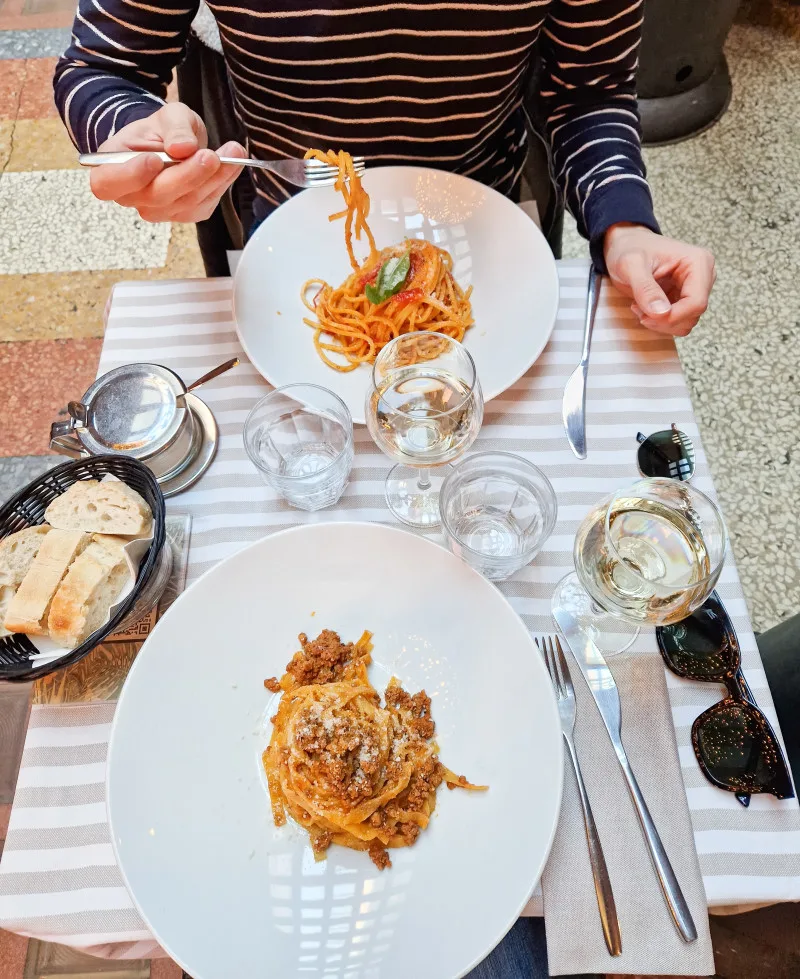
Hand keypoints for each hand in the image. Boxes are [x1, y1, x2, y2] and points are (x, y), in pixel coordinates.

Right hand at [89, 102, 245, 222]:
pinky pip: (203, 204)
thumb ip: (174, 127)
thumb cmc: (162, 130)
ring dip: (212, 178)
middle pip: (157, 195)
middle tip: (211, 155)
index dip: (129, 176)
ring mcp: (158, 210)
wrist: (176, 144)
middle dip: (187, 175)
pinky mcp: (184, 214)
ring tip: (233, 151)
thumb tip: (182, 147)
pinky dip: (221, 183)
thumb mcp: (168, 116)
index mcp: (110, 168)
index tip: (153, 160)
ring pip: (185, 202)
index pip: (107, 183)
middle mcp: (131, 196)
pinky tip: (231, 164)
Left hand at [603, 223, 715, 336]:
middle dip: (663, 320)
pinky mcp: (685, 299)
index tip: (645, 316)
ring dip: (661, 323)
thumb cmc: (629, 248)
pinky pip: (678, 322)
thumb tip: (662, 312)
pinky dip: (660, 322)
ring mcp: (696, 289)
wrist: (626, 245)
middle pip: (692, 315)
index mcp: (698, 262)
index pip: (696, 302)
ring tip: (640, 307)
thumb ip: (645, 288)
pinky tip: (646, 309)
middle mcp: (703, 276)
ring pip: (686, 322)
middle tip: (638, 310)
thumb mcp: (630, 265)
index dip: (672, 317)